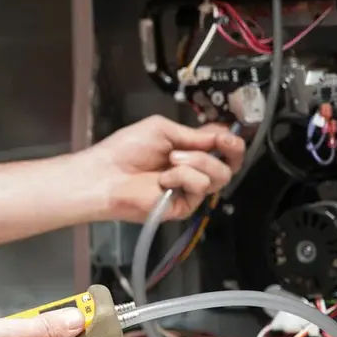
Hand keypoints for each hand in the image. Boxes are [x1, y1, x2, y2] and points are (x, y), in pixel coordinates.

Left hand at [82, 115, 245, 221]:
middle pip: (229, 165)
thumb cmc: (126, 150)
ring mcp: (189, 190)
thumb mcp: (162, 129)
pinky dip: (184, 177)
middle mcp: (192, 171)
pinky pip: (200, 187)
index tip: (227, 134)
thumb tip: (221, 134)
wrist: (106, 174)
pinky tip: (164, 178)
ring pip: (219, 175)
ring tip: (171, 160)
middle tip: (218, 142)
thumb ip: (193, 134)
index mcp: (188, 151)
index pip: (222, 148)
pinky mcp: (184, 206)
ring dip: (198, 161)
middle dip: (226, 149)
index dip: (231, 140)